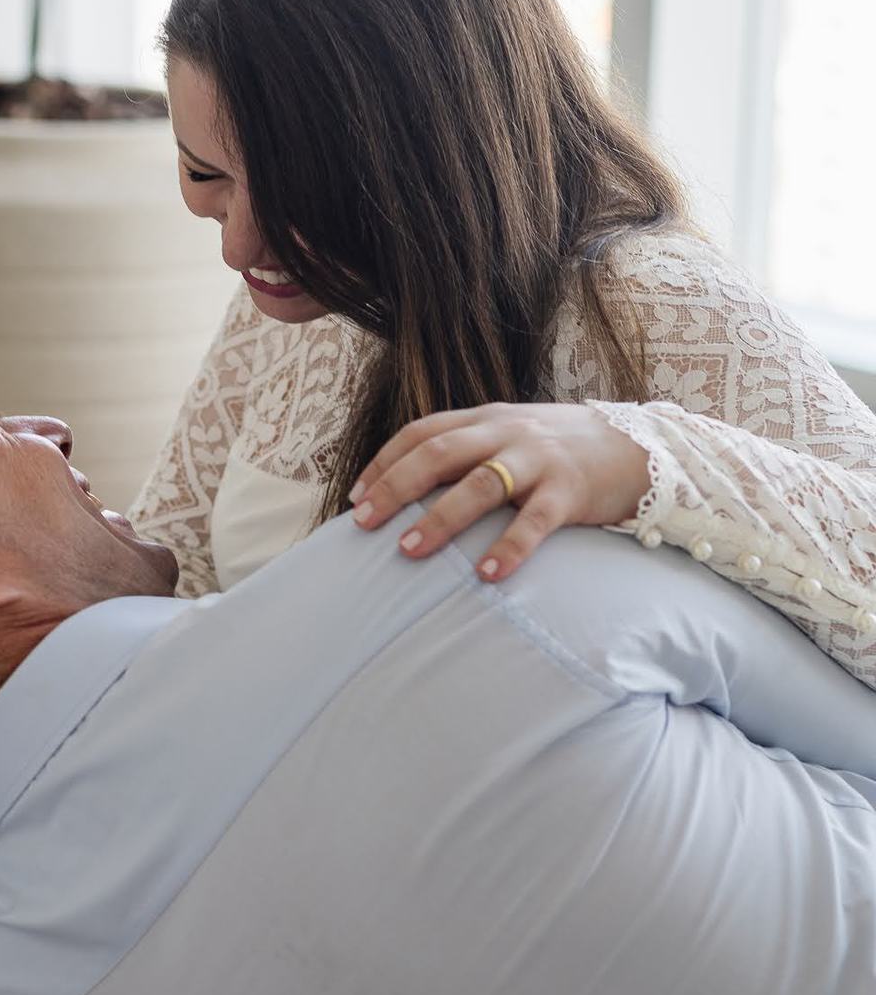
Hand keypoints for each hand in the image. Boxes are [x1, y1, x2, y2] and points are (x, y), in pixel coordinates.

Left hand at [349, 403, 650, 581]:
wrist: (639, 448)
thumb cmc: (561, 451)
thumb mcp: (510, 437)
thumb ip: (468, 452)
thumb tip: (410, 488)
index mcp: (486, 419)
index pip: (423, 432)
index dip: (385, 462)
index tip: (356, 498)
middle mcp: (507, 433)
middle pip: (438, 452)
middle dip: (395, 487)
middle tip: (363, 523)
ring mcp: (539, 460)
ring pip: (480, 484)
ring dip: (440, 519)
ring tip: (407, 550)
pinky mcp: (570, 490)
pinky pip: (535, 521)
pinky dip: (509, 547)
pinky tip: (486, 574)